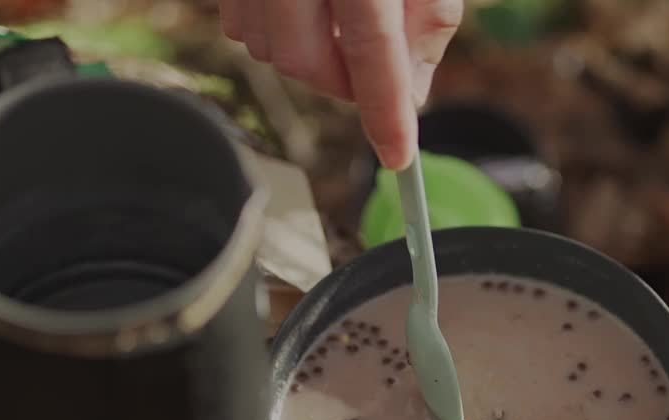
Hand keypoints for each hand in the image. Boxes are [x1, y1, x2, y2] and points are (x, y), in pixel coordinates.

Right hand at [220, 0, 462, 169]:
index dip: (385, 110)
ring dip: (308, 56)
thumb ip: (429, 25)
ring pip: (268, 50)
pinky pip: (239, 26)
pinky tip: (302, 9)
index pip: (371, 49)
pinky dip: (273, 34)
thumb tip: (413, 96)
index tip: (399, 155)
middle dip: (343, 81)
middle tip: (372, 65)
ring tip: (337, 19)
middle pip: (306, 62)